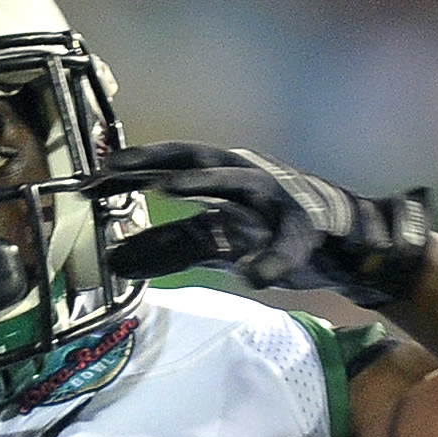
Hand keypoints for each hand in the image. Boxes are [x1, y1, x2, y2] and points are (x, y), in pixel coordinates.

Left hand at [97, 142, 431, 307]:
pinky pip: (289, 244)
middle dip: (155, 161)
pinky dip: (272, 258)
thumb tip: (115, 262)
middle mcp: (247, 179)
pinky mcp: (307, 231)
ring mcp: (277, 201)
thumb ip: (168, 249)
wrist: (350, 243)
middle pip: (196, 162)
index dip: (130, 170)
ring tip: (170, 189)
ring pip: (240, 186)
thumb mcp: (216, 243)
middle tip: (113, 166)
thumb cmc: (275, 234)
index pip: (169, 167)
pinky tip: (255, 275)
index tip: (87, 179)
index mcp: (224, 179)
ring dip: (206, 185)